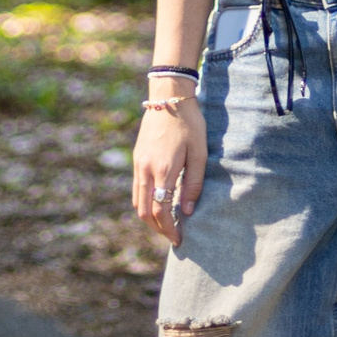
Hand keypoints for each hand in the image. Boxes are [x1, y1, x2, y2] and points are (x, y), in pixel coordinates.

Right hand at [131, 92, 205, 246]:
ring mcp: (138, 164)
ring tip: (166, 224)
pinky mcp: (136, 158)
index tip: (179, 239)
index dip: (169, 230)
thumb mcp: (199, 154)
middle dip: (157, 228)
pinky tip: (158, 204)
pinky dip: (145, 203)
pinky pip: (137, 189)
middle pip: (144, 211)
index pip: (161, 211)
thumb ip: (194, 184)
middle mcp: (146, 169)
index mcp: (163, 170)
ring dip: (149, 218)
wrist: (168, 97)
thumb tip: (187, 211)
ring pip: (137, 202)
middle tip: (172, 236)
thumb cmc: (189, 124)